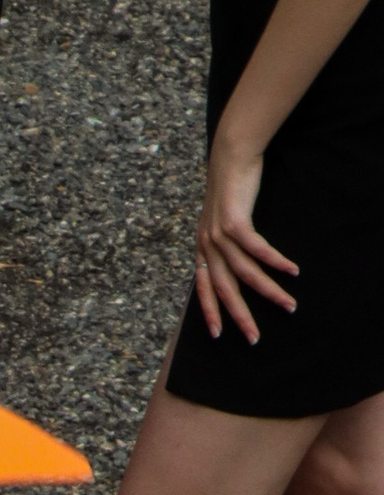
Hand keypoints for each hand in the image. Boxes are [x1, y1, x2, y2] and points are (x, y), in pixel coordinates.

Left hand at [195, 136, 298, 342]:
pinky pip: (258, 250)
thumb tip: (232, 264)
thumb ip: (224, 244)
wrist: (230, 156)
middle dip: (240, 316)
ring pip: (245, 273)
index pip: (204, 288)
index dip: (210, 313)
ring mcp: (219, 235)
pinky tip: (292, 271)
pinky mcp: (236, 223)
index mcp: (203, 249)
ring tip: (288, 304)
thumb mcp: (222, 221)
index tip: (218, 335)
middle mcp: (208, 246)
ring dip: (269, 292)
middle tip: (254, 338)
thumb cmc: (231, 189)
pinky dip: (275, 262)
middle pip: (225, 290)